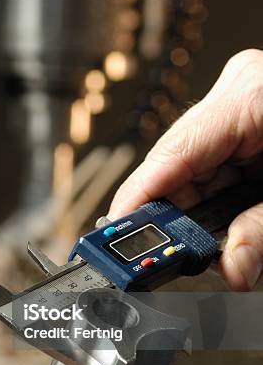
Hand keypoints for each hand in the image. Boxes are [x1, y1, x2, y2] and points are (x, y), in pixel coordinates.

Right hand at [109, 49, 262, 290]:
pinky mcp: (248, 129)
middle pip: (179, 169)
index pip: (172, 153)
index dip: (138, 200)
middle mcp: (238, 97)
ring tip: (210, 251)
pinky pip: (216, 174)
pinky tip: (227, 232)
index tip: (115, 237)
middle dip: (174, 221)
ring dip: (199, 221)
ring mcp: (241, 112)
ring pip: (195, 177)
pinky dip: (219, 210)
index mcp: (252, 95)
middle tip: (166, 261)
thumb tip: (232, 269)